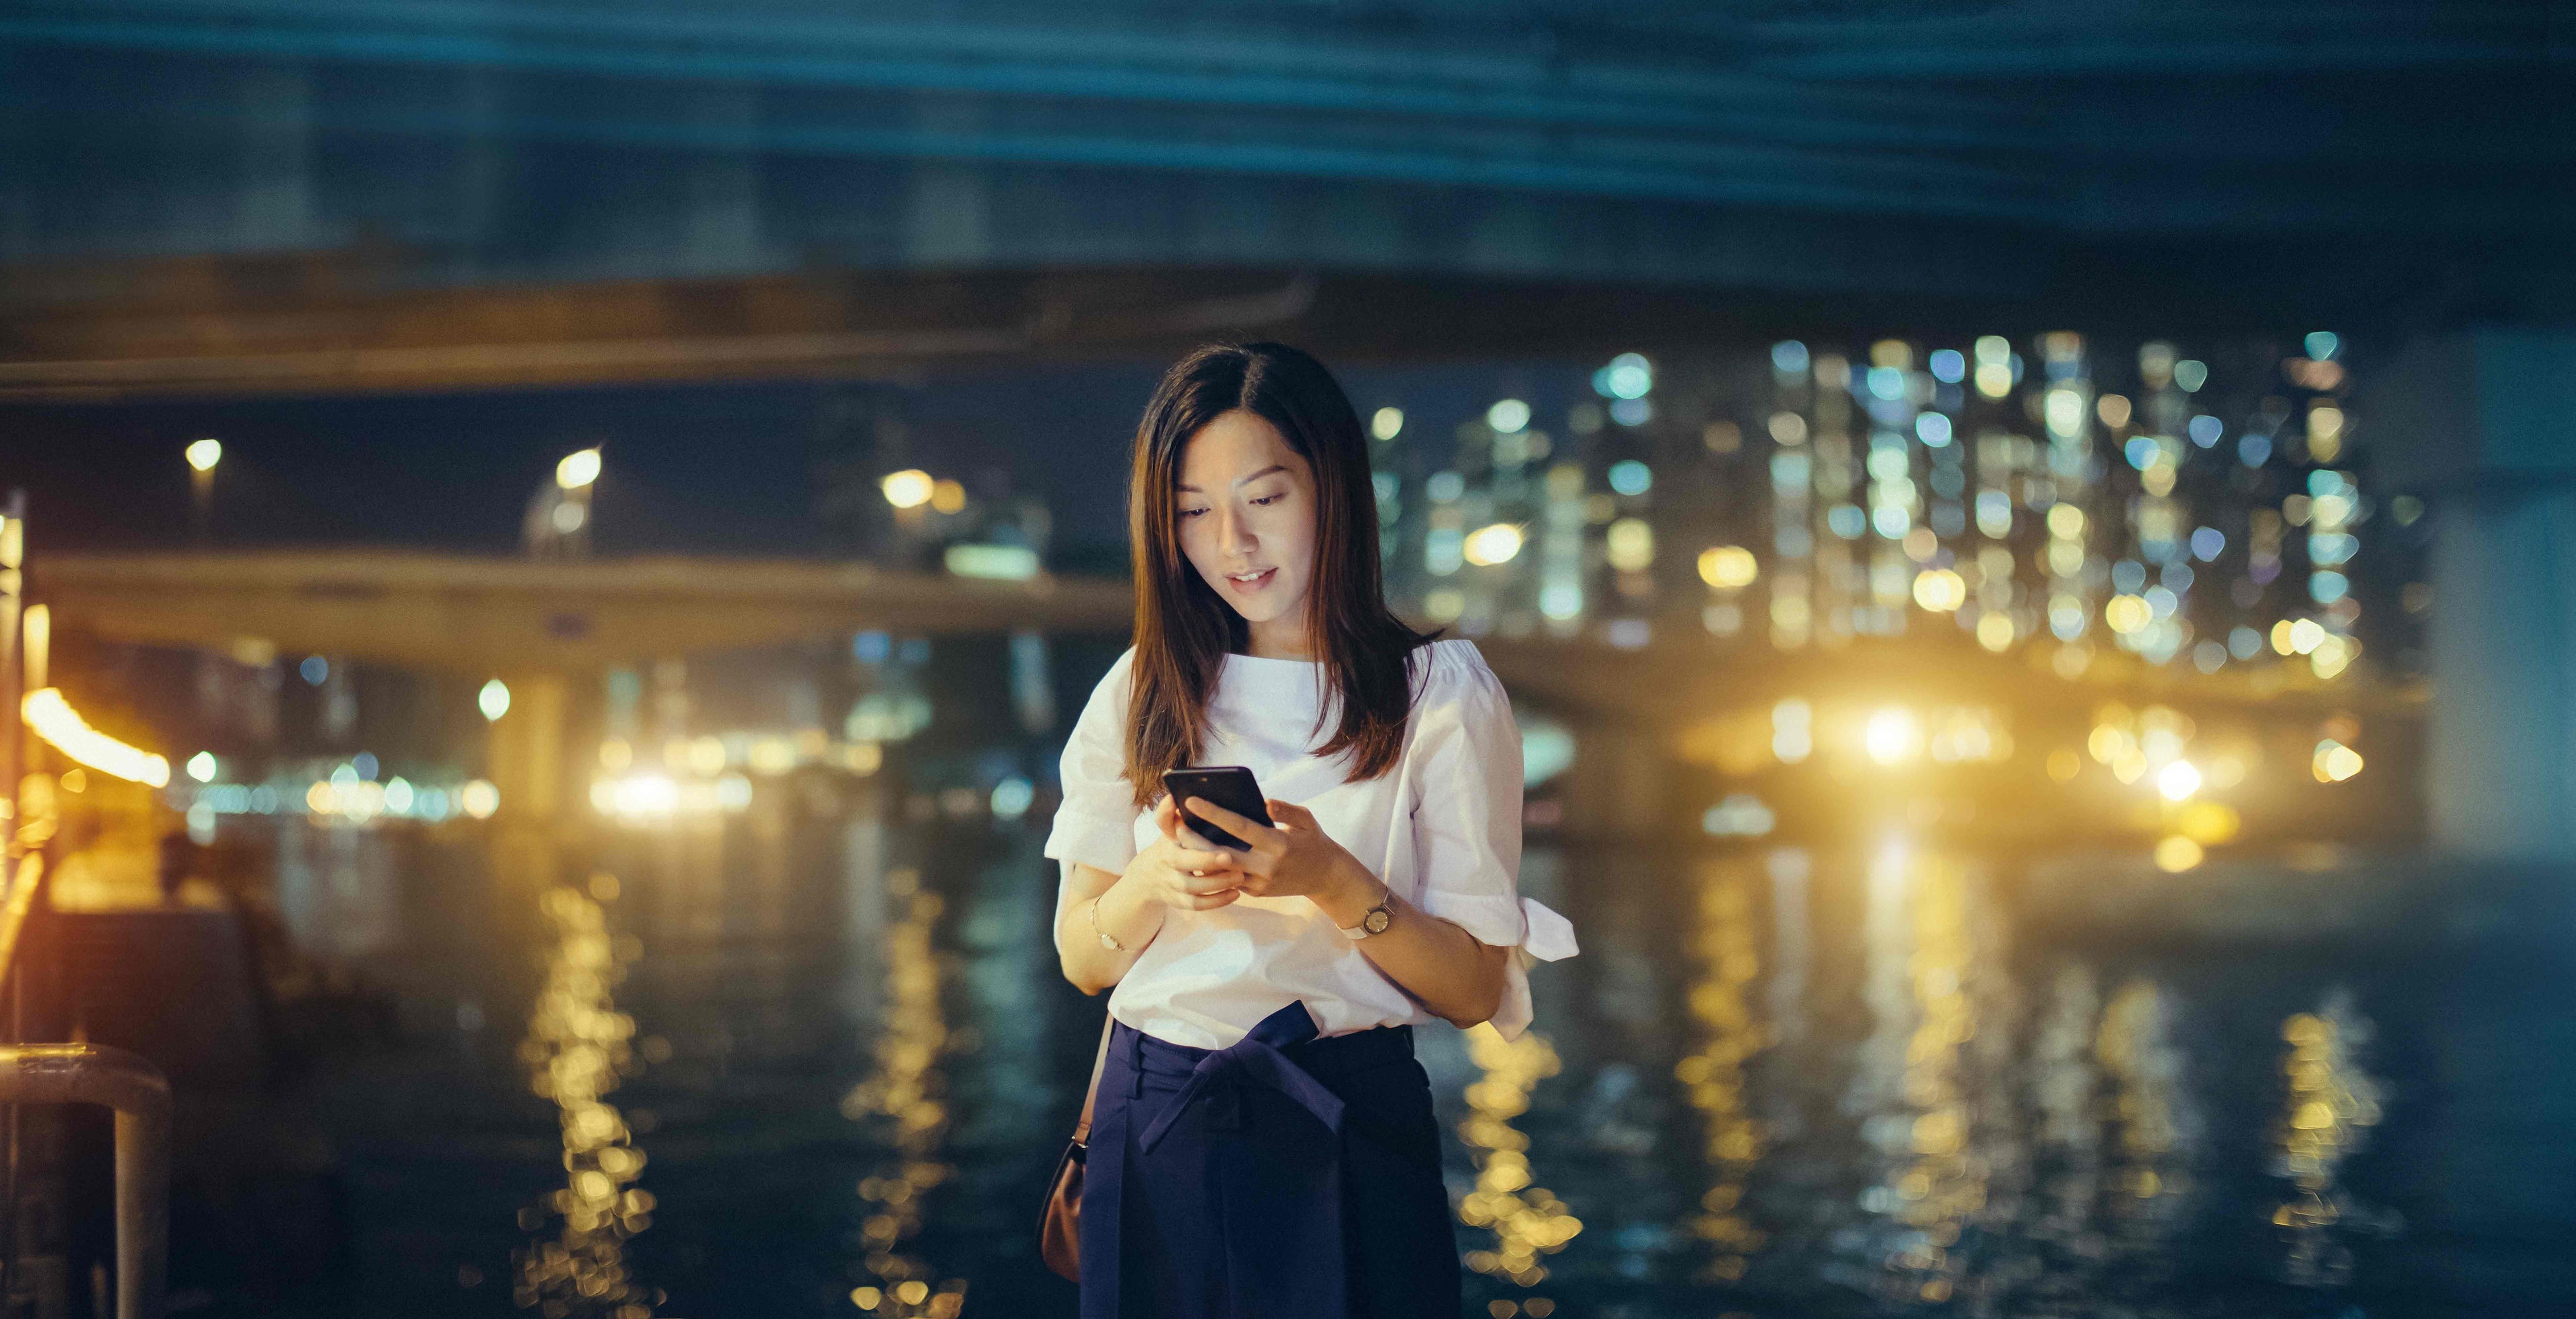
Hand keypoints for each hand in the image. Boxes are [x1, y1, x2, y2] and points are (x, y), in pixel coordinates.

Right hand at [1118, 794, 1244, 911]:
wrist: (1147, 877)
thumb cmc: (1168, 846)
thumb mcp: (1167, 831)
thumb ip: (1168, 815)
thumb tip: (1171, 798)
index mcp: (1168, 848)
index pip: (1181, 844)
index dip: (1199, 847)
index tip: (1224, 849)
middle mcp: (1169, 868)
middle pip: (1186, 869)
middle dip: (1208, 864)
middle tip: (1232, 860)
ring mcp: (1173, 887)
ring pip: (1194, 890)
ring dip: (1218, 885)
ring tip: (1240, 877)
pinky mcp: (1179, 902)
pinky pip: (1198, 905)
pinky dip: (1216, 901)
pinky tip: (1235, 894)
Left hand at [1178, 796, 1378, 917]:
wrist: (1325, 877)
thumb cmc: (1313, 841)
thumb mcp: (1306, 819)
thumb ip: (1285, 809)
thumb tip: (1264, 802)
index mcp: (1278, 845)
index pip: (1239, 827)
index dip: (1214, 813)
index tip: (1192, 801)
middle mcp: (1267, 867)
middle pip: (1222, 854)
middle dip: (1196, 840)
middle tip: (1176, 825)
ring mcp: (1260, 883)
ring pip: (1222, 871)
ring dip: (1201, 856)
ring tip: (1182, 840)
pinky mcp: (1257, 893)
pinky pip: (1230, 880)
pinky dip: (1215, 868)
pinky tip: (1199, 855)